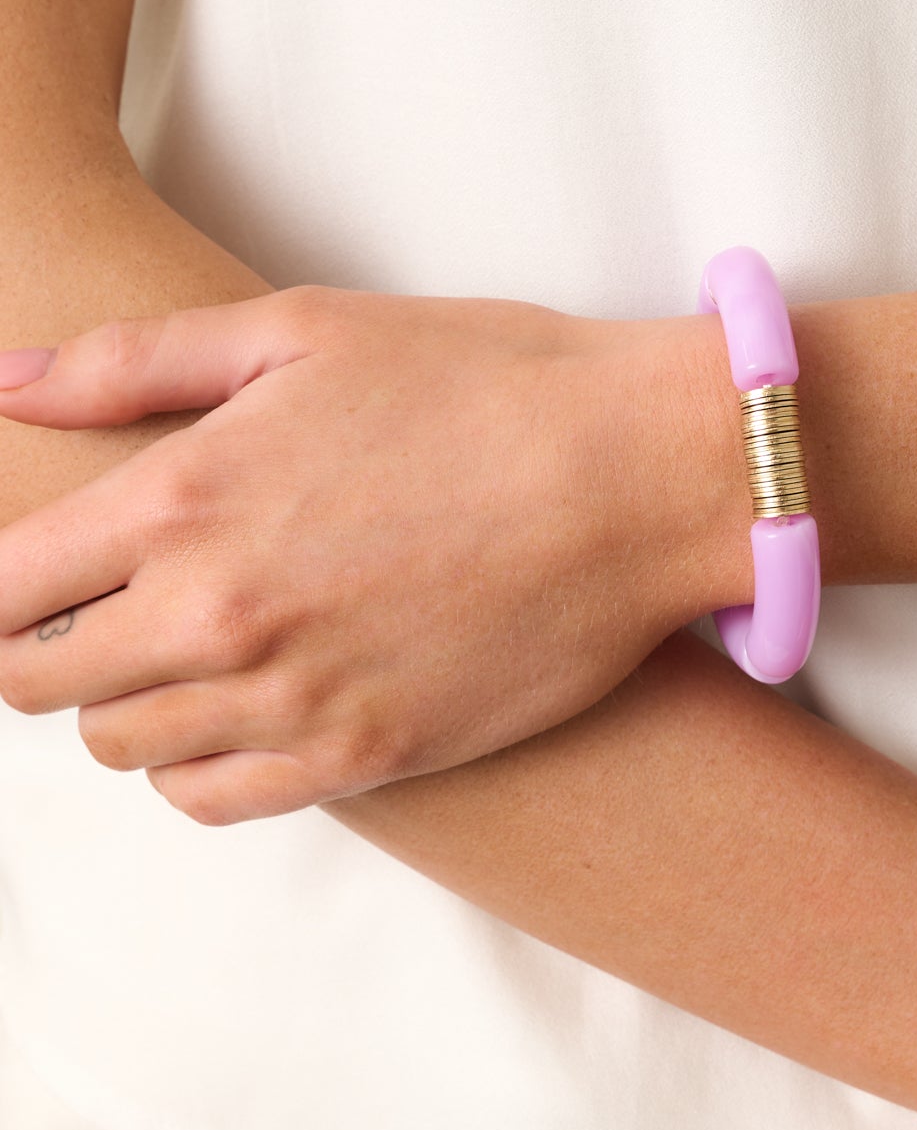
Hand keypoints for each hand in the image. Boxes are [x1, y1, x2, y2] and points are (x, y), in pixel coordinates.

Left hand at [0, 285, 745, 820]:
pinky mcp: (364, 757)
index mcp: (183, 497)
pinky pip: (213, 801)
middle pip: (40, 682)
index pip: (0, 589)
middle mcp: (217, 615)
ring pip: (121, 747)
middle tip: (97, 605)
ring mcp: (291, 699)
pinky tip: (239, 707)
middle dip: (42, 644)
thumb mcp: (302, 328)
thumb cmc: (483, 382)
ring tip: (185, 646)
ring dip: (125, 700)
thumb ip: (134, 361)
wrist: (640, 476)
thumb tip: (2, 389)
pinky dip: (195, 765)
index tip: (26, 571)